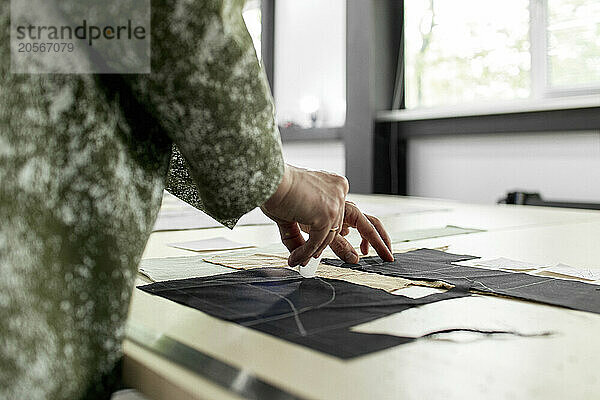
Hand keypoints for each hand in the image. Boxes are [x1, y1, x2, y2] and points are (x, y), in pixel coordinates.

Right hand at [261, 164, 393, 265]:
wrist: (268, 179)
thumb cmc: (275, 191)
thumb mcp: (291, 214)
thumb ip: (302, 233)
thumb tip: (305, 257)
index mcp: (335, 187)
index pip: (354, 214)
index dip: (364, 233)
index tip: (365, 250)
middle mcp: (340, 192)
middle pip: (359, 224)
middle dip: (378, 242)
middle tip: (390, 258)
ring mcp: (335, 204)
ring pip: (329, 238)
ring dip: (311, 252)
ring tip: (298, 261)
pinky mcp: (327, 215)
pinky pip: (317, 243)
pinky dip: (305, 253)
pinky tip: (295, 260)